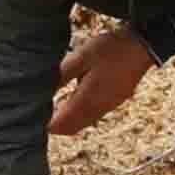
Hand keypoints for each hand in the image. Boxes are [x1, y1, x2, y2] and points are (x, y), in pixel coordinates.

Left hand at [46, 22, 154, 137]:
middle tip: (39, 115)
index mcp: (87, 99)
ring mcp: (109, 106)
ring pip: (82, 123)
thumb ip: (61, 74)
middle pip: (71, 128)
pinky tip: (75, 98)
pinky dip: (80, 114)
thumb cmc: (112, 49)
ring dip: (68, 121)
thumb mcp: (81, 56)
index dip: (44, 125)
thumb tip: (41, 88)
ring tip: (53, 106)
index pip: (60, 124)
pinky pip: (93, 115)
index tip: (32, 118)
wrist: (143, 46)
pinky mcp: (116, 101)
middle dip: (54, 126)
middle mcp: (98, 108)